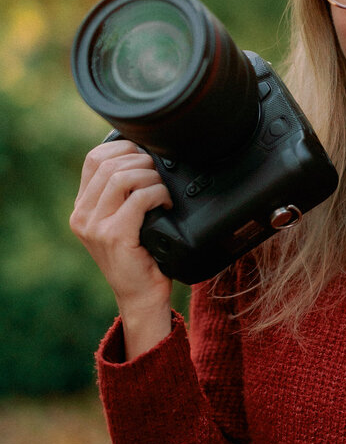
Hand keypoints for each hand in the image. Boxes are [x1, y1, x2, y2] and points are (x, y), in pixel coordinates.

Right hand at [70, 139, 173, 357]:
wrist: (141, 295)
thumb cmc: (140, 255)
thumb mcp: (121, 219)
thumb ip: (121, 192)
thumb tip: (144, 155)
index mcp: (82, 207)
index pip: (94, 158)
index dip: (123, 148)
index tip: (145, 156)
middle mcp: (82, 215)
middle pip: (110, 164)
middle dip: (142, 162)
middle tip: (159, 176)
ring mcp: (95, 226)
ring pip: (123, 177)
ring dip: (151, 178)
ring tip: (162, 191)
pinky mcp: (114, 236)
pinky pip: (138, 198)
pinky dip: (158, 195)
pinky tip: (165, 205)